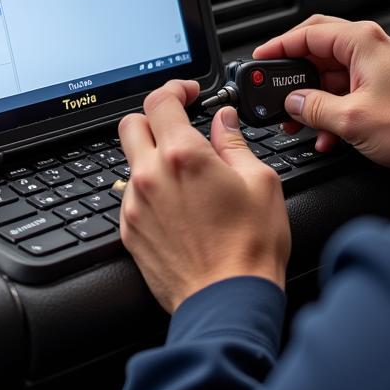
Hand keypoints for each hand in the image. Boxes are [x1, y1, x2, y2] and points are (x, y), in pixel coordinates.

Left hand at [116, 80, 290, 313]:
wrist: (227, 301)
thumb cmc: (250, 246)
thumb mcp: (260, 181)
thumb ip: (235, 143)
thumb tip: (225, 121)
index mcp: (184, 156)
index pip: (160, 101)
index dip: (174, 88)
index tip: (188, 93)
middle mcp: (151, 177)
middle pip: (131, 124)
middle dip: (154, 117)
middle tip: (179, 126)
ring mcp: (136, 206)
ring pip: (130, 161)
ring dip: (152, 155)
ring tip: (185, 172)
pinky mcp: (131, 232)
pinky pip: (132, 196)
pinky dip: (150, 189)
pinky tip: (178, 203)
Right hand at [253, 16, 389, 172]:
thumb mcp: (350, 118)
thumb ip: (313, 108)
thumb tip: (292, 103)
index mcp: (361, 42)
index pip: (308, 32)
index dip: (280, 45)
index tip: (261, 57)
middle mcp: (370, 49)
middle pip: (318, 51)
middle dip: (294, 75)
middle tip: (274, 89)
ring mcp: (377, 68)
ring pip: (330, 76)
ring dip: (311, 99)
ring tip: (295, 121)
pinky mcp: (382, 89)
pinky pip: (345, 93)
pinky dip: (331, 111)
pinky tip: (325, 136)